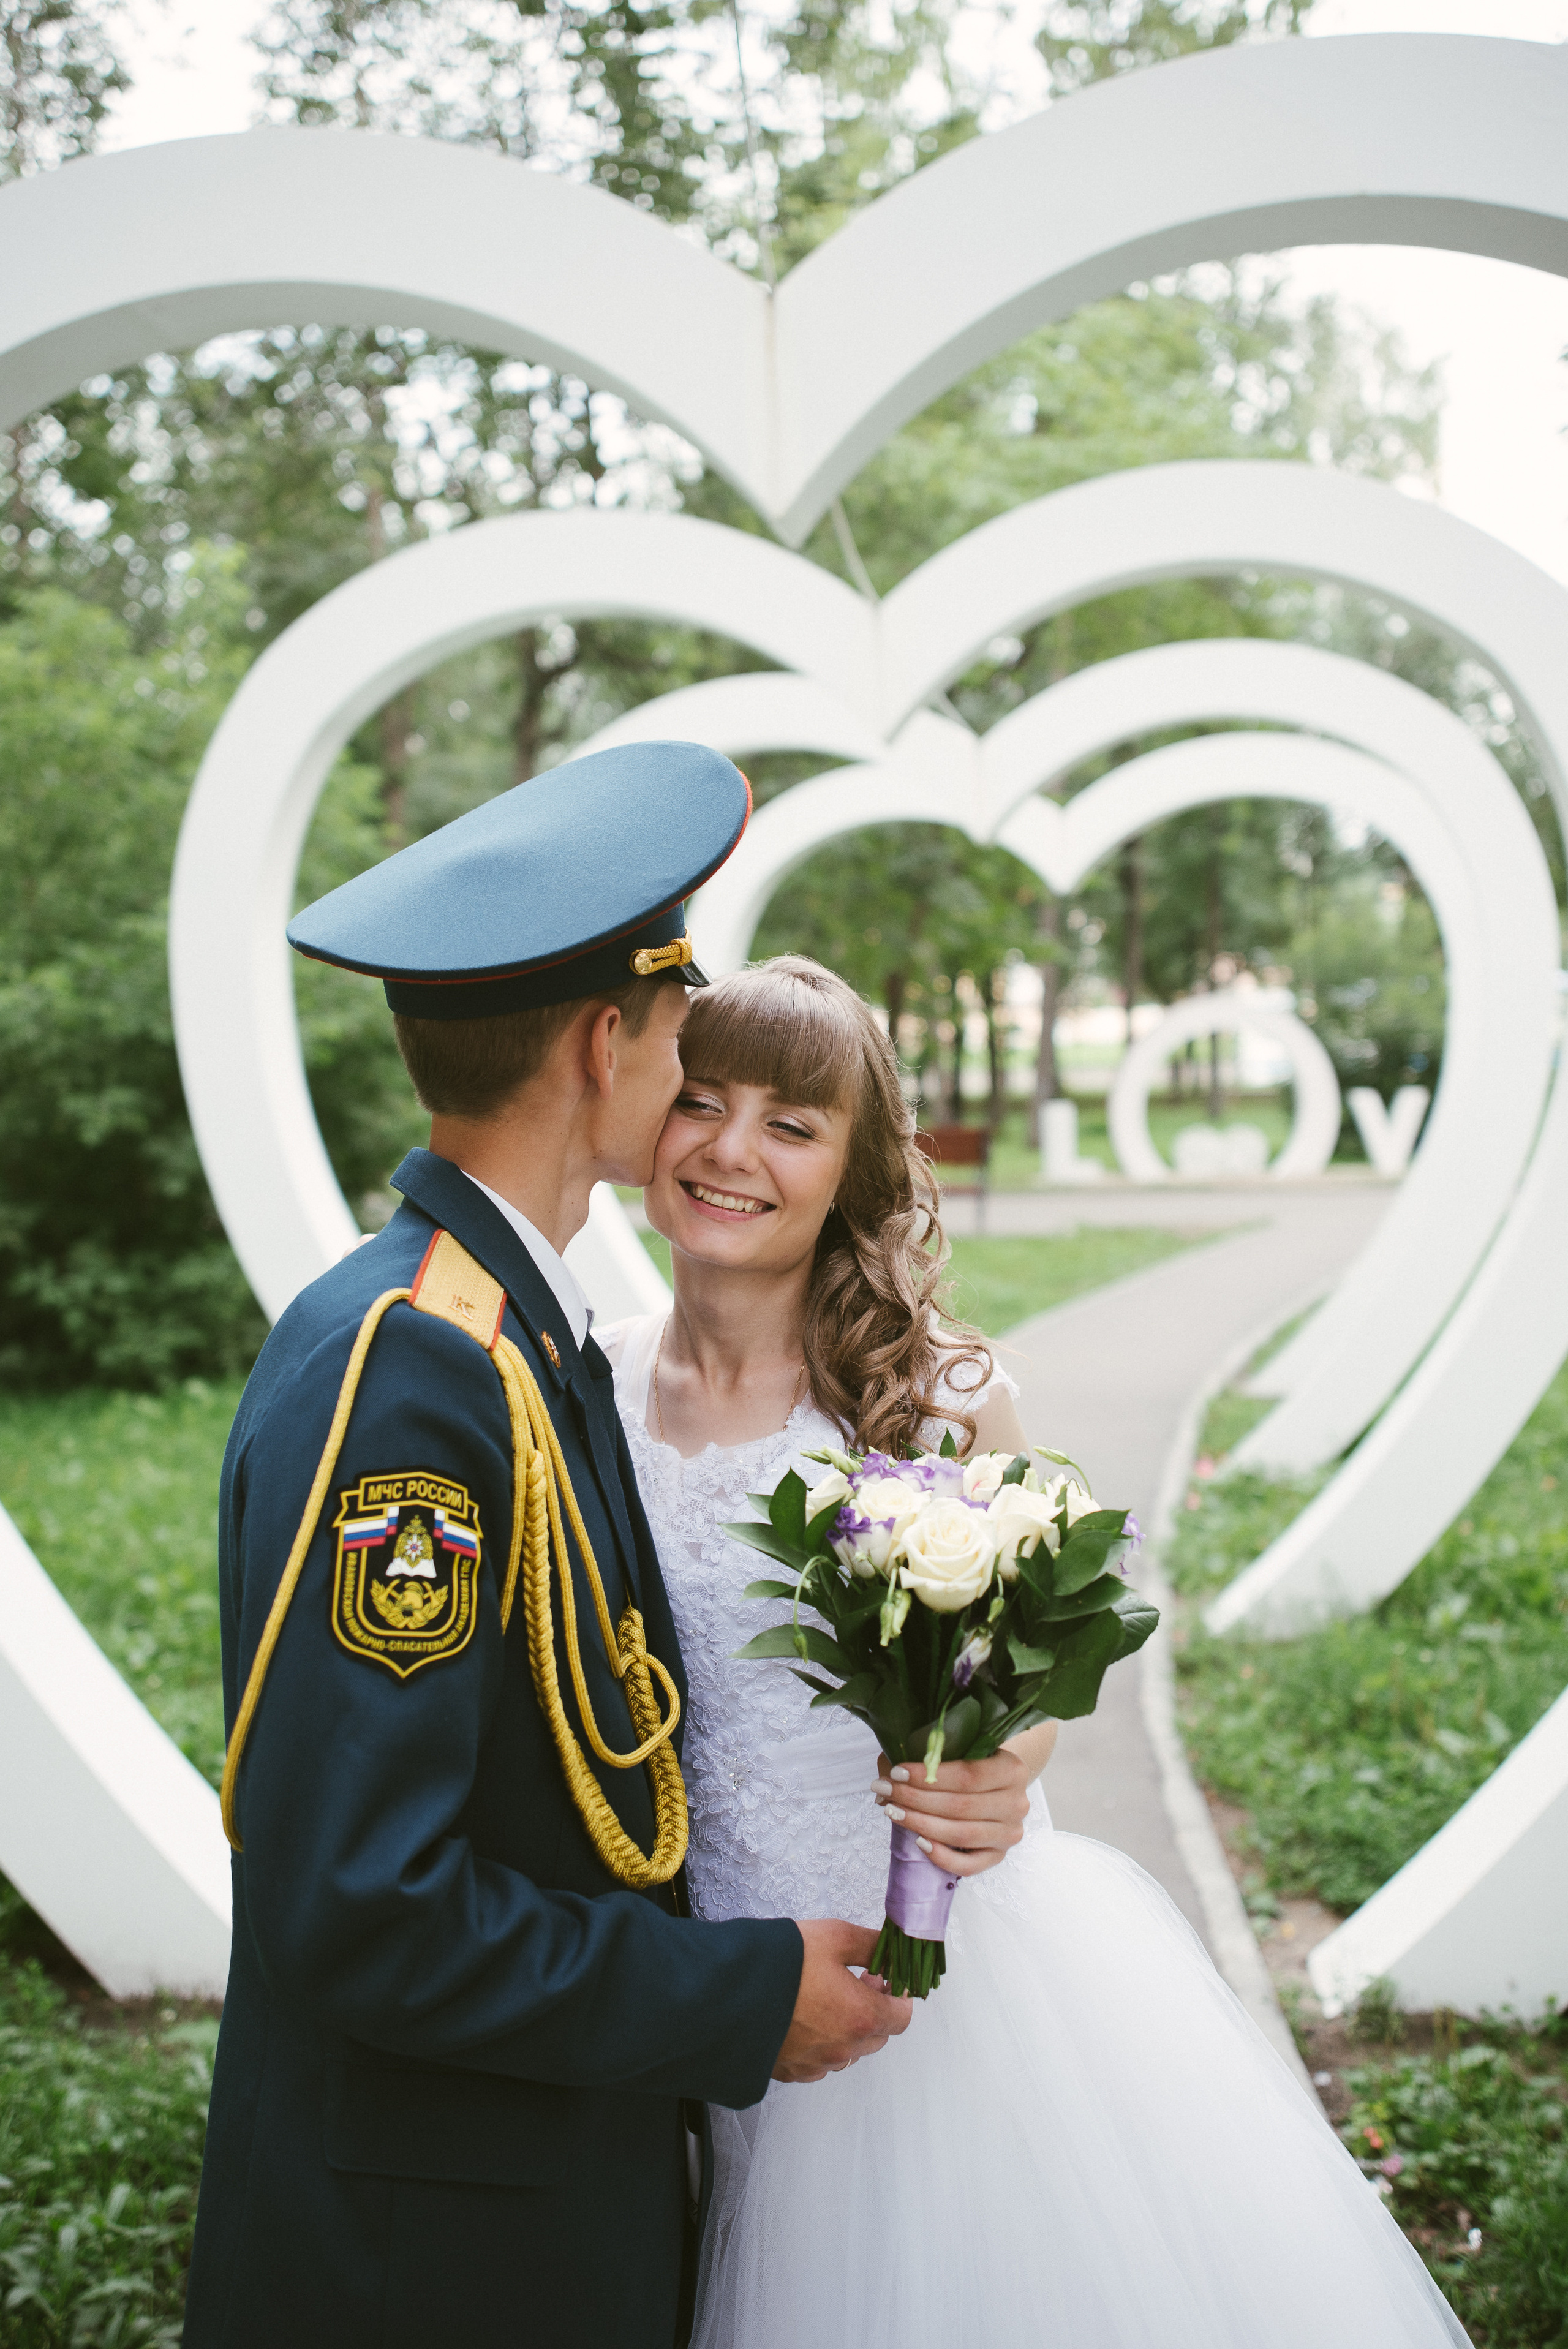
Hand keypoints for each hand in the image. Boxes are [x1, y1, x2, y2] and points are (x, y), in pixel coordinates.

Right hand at [771, 1919, 912, 2082]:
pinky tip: (804, 2019)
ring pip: (848, 2051)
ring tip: (826, 1998)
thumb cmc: (781, 1963)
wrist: (728, 1990)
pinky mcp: (791, 2071)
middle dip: (874, 2008)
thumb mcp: (835, 1937)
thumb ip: (872, 1946)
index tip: (885, 1978)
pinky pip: (818, 2064)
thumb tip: (892, 1951)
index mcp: (861, 2016)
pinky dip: (820, 2044)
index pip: (901, 2016)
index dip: (897, 1994)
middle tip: (857, 1981)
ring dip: (847, 2028)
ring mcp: (816, 2064)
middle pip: (877, 2035)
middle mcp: (842, 2048)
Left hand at [874, 1746, 1028, 1876]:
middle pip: (961, 1806)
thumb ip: (927, 1757)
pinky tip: (918, 1842)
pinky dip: (942, 1857)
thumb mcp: (957, 1751)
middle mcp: (1017, 1804)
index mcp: (1012, 1770)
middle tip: (884, 1789)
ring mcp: (1009, 1834)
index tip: (896, 1772)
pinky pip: (968, 1866)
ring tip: (892, 1811)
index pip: (968, 1776)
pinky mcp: (998, 1856)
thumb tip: (887, 1779)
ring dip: (920, 1823)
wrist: (998, 1786)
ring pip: (961, 1835)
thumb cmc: (971, 1764)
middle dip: (916, 1798)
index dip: (929, 1776)